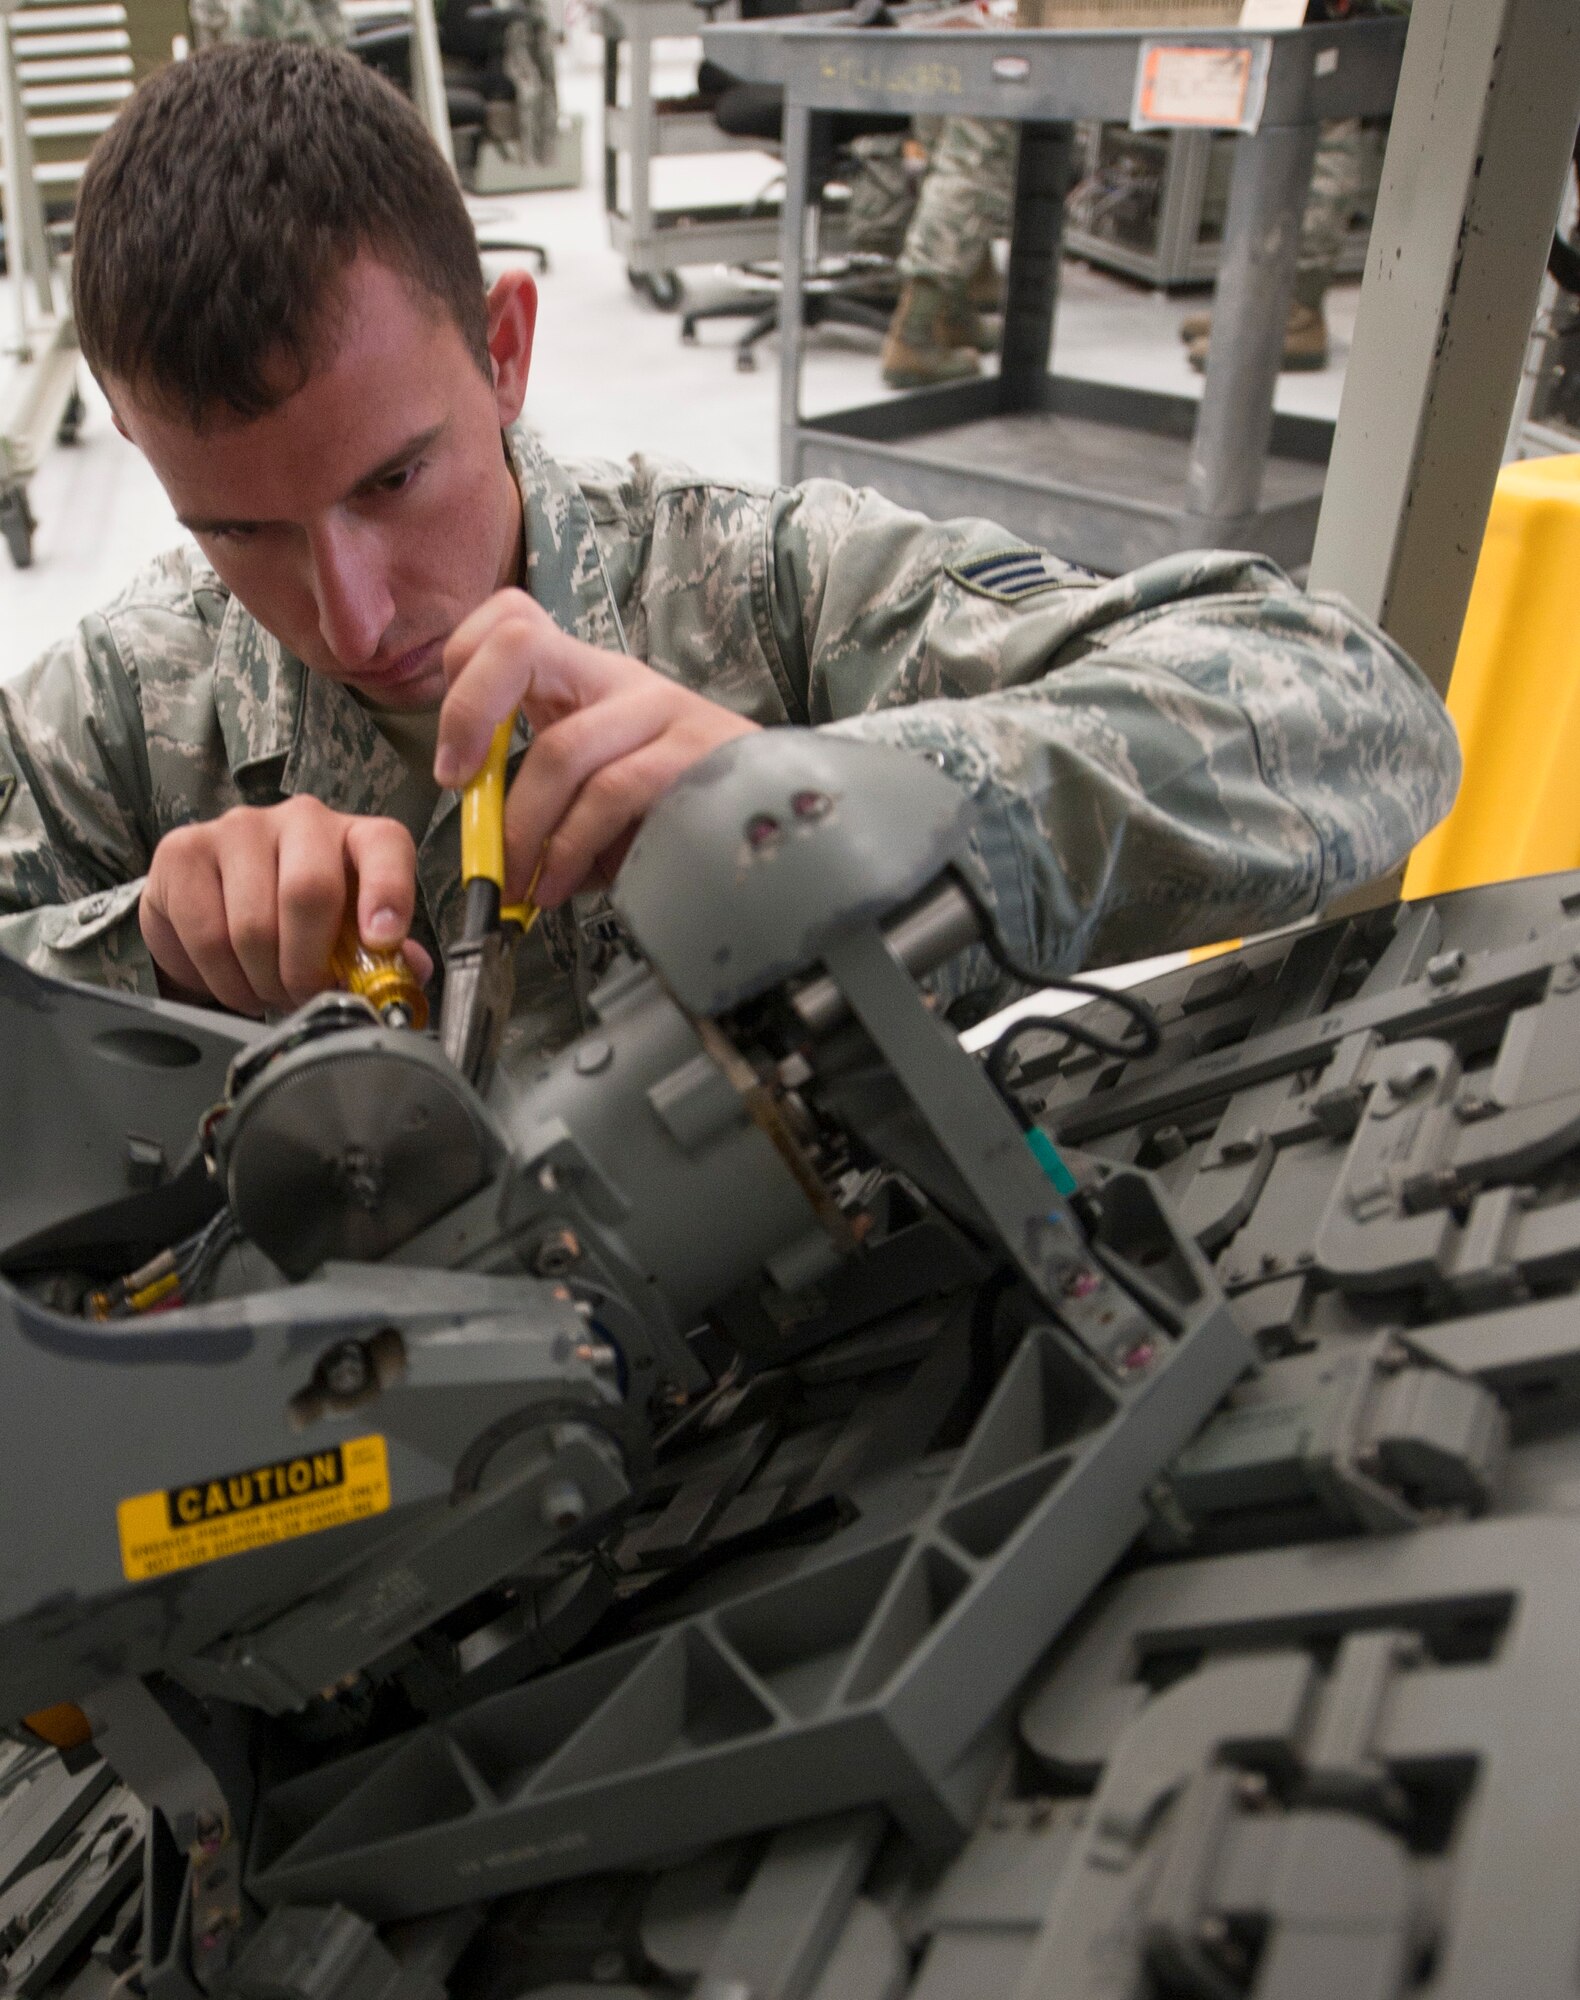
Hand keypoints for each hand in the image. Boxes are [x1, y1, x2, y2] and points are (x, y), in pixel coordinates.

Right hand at [140, 797, 432, 1016]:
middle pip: (310, 891)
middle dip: (307, 966)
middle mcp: (302, 820)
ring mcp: (238, 828)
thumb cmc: (297, 922)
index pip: (385, 846)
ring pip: (253, 925)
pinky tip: (233, 980)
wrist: (214, 907)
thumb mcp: (347, 937)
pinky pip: (205, 935)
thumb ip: (382, 955)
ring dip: (262, 980)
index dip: (388, 893)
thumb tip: (411, 971)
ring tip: (267, 990)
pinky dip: (223, 978)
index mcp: (356, 837)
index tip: (382, 941)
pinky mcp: (183, 851)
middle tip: (304, 996)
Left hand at [435, 590, 759, 907]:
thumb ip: (542, 801)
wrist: (782, 818)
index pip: (509, 619)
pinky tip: (560, 886)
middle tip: (457, 784)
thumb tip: (489, 849)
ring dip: (522, 828)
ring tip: (518, 883)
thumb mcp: (600, 793)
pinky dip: (568, 850)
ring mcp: (661, 710)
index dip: (461, 673)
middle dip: (467, 710)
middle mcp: (622, 679)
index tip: (454, 757)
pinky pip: (610, 794)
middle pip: (519, 640)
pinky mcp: (693, 756)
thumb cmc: (676, 814)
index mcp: (590, 679)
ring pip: (561, 749)